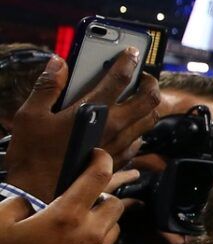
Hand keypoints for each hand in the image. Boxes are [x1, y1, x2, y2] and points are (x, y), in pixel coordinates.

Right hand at [0, 151, 135, 243]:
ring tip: (77, 222)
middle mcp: (89, 234)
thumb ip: (20, 203)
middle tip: (83, 197)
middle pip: (115, 203)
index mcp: (66, 216)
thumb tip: (34, 202)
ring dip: (101, 219)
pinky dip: (97, 241)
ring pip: (114, 226)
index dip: (102, 160)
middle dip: (103, 195)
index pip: (98, 177)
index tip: (99, 155)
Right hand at [3, 51, 159, 201]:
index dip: (129, 60)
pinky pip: (140, 139)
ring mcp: (120, 144)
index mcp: (92, 111)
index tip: (132, 51)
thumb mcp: (30, 115)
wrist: (40, 192)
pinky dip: (139, 127)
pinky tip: (127, 123)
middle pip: (150, 99)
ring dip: (148, 104)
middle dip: (150, 82)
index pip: (121, 78)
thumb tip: (59, 62)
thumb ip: (48, 86)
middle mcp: (114, 127)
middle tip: (141, 76)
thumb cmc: (32, 154)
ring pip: (150, 120)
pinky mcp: (120, 159)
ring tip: (137, 96)